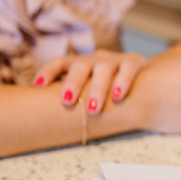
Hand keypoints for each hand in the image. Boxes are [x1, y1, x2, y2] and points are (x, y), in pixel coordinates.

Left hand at [33, 50, 148, 113]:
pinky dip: (123, 81)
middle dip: (73, 82)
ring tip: (93, 109)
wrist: (143, 82)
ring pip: (104, 68)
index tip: (37, 86)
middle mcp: (95, 59)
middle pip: (80, 65)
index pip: (60, 62)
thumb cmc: (107, 92)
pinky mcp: (135, 62)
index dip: (48, 72)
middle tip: (68, 102)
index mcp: (79, 65)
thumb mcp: (87, 91)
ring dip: (97, 88)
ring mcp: (115, 60)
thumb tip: (42, 120)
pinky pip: (128, 68)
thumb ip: (73, 99)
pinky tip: (118, 96)